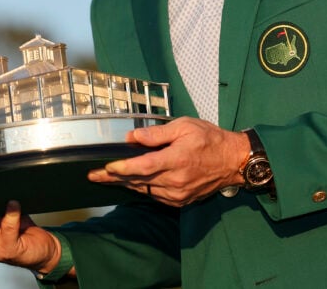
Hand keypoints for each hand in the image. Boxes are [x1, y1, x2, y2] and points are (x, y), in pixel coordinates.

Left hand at [87, 117, 248, 206]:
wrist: (232, 162)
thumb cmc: (210, 140)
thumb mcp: (184, 126)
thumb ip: (157, 133)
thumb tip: (133, 136)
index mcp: (176, 159)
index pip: (143, 167)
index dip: (122, 168)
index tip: (105, 167)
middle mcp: (176, 180)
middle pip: (138, 181)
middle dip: (114, 178)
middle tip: (93, 176)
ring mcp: (178, 194)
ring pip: (144, 190)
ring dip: (124, 185)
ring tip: (105, 179)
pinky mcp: (180, 201)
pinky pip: (155, 196)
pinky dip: (141, 189)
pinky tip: (129, 184)